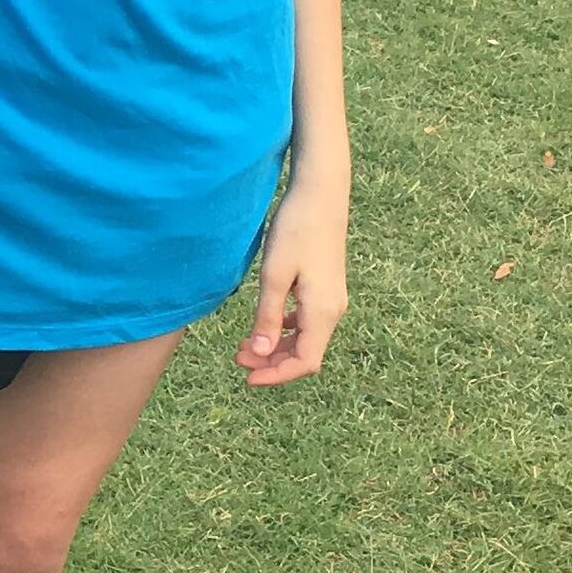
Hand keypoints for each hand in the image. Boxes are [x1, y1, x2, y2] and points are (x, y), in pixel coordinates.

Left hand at [240, 163, 348, 385]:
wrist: (320, 194)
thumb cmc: (296, 229)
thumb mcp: (274, 275)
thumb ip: (267, 317)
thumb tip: (260, 354)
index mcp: (323, 312)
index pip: (305, 362)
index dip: (276, 376)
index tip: (247, 378)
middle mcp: (334, 310)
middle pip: (306, 354)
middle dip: (272, 362)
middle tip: (237, 360)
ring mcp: (332, 299)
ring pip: (306, 338)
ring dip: (276, 346)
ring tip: (243, 345)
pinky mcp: (326, 288)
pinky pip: (307, 321)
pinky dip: (285, 329)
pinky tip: (265, 322)